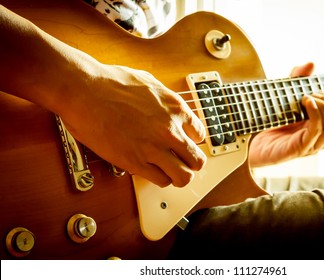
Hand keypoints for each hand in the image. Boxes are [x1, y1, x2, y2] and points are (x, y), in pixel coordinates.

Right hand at [60, 65, 206, 187]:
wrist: (84, 90)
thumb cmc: (110, 82)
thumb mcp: (149, 82)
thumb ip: (165, 99)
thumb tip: (170, 109)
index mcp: (175, 108)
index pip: (200, 134)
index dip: (191, 141)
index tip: (184, 143)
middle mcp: (170, 129)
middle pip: (197, 160)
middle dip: (190, 163)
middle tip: (181, 161)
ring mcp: (154, 148)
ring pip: (184, 177)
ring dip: (178, 175)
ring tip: (169, 171)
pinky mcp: (135, 162)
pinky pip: (161, 181)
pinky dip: (159, 178)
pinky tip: (151, 170)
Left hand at [248, 62, 323, 167]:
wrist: (253, 143)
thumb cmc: (271, 122)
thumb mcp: (286, 97)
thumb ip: (298, 81)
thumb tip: (311, 63)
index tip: (321, 91)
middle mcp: (322, 139)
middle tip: (312, 94)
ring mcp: (312, 145)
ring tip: (306, 98)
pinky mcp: (299, 148)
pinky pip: (316, 131)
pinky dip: (315, 113)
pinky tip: (306, 102)